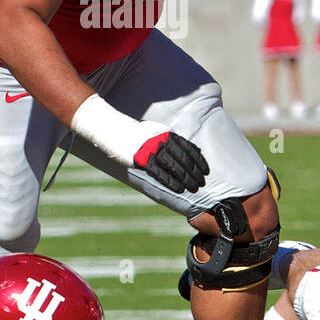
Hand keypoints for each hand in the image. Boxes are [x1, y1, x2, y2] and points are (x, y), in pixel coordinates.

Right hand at [69, 95, 209, 193]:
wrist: (114, 131)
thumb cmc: (138, 134)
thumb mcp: (158, 132)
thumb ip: (173, 141)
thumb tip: (192, 150)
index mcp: (167, 133)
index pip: (188, 148)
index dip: (198, 161)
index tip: (205, 171)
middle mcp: (161, 140)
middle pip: (183, 159)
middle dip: (194, 172)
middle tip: (201, 183)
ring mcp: (151, 149)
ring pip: (174, 166)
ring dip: (185, 178)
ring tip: (193, 188)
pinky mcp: (141, 159)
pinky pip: (159, 172)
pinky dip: (170, 181)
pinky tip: (178, 188)